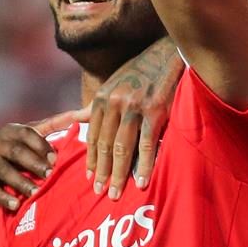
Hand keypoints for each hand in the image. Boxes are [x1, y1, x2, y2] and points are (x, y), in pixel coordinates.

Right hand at [0, 113, 78, 210]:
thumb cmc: (6, 153)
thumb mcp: (23, 139)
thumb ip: (49, 127)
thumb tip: (81, 114)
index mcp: (10, 131)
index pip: (27, 132)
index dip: (41, 144)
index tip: (56, 157)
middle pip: (16, 151)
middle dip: (34, 163)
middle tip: (49, 175)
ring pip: (3, 170)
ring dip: (20, 182)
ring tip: (35, 193)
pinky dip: (2, 196)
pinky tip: (15, 205)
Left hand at [86, 40, 184, 198]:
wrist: (167, 54)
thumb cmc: (141, 71)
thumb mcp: (115, 83)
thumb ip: (102, 105)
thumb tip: (80, 119)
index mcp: (102, 99)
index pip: (93, 135)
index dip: (92, 158)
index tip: (90, 177)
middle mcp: (114, 103)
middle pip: (105, 145)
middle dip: (102, 171)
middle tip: (100, 191)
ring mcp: (134, 108)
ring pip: (122, 148)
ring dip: (118, 173)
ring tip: (116, 192)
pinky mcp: (155, 111)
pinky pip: (146, 144)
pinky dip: (144, 165)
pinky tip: (142, 181)